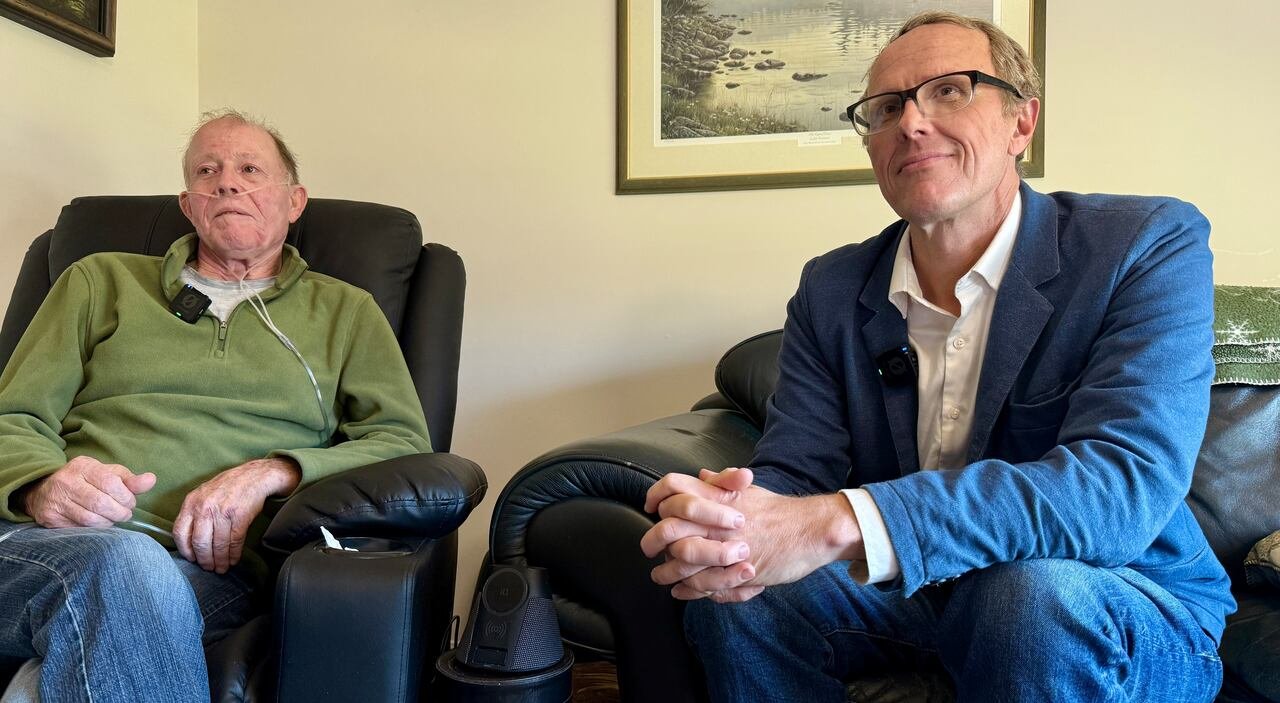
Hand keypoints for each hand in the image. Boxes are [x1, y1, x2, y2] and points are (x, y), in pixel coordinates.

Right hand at [22, 456, 155, 527]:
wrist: (44, 491)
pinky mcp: (50, 518)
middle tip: (125, 514)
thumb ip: (130, 479)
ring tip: (113, 519)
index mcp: (83, 466)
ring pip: (91, 519)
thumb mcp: (106, 474)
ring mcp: (56, 501)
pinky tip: (99, 525)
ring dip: (109, 523)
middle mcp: (66, 482)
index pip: (111, 483)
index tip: (131, 502)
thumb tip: (151, 480)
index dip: (126, 497)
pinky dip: (95, 530)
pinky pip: (79, 529)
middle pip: (101, 503)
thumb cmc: (84, 482)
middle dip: (120, 512)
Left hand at [172, 457, 299, 572]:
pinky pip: (234, 541)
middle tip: (208, 568)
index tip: (192, 559)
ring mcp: (223, 511)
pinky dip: (234, 554)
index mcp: (191, 502)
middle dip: (204, 560)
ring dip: (220, 560)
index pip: (180, 532)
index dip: (185, 550)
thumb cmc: (228, 487)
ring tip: (221, 568)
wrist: (254, 476)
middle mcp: (205, 507)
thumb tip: (189, 541)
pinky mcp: (240, 515)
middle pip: (199, 542)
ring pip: (218, 544)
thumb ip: (194, 513)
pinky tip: (233, 560)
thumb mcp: (203, 494)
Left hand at [642, 468, 862, 601]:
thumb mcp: (749, 491)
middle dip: (654, 539)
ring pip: (682, 559)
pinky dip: (687, 590)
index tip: (650, 507)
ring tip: (660, 576)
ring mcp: (725, 545)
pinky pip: (702, 584)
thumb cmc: (780, 511)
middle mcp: (716, 518)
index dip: (657, 495)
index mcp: (718, 495)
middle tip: (649, 548)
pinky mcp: (735, 571)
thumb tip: (702, 476)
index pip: (675, 487)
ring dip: (666, 571)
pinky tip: (681, 591)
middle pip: (670, 525)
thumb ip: (722, 485)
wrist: (810, 530)